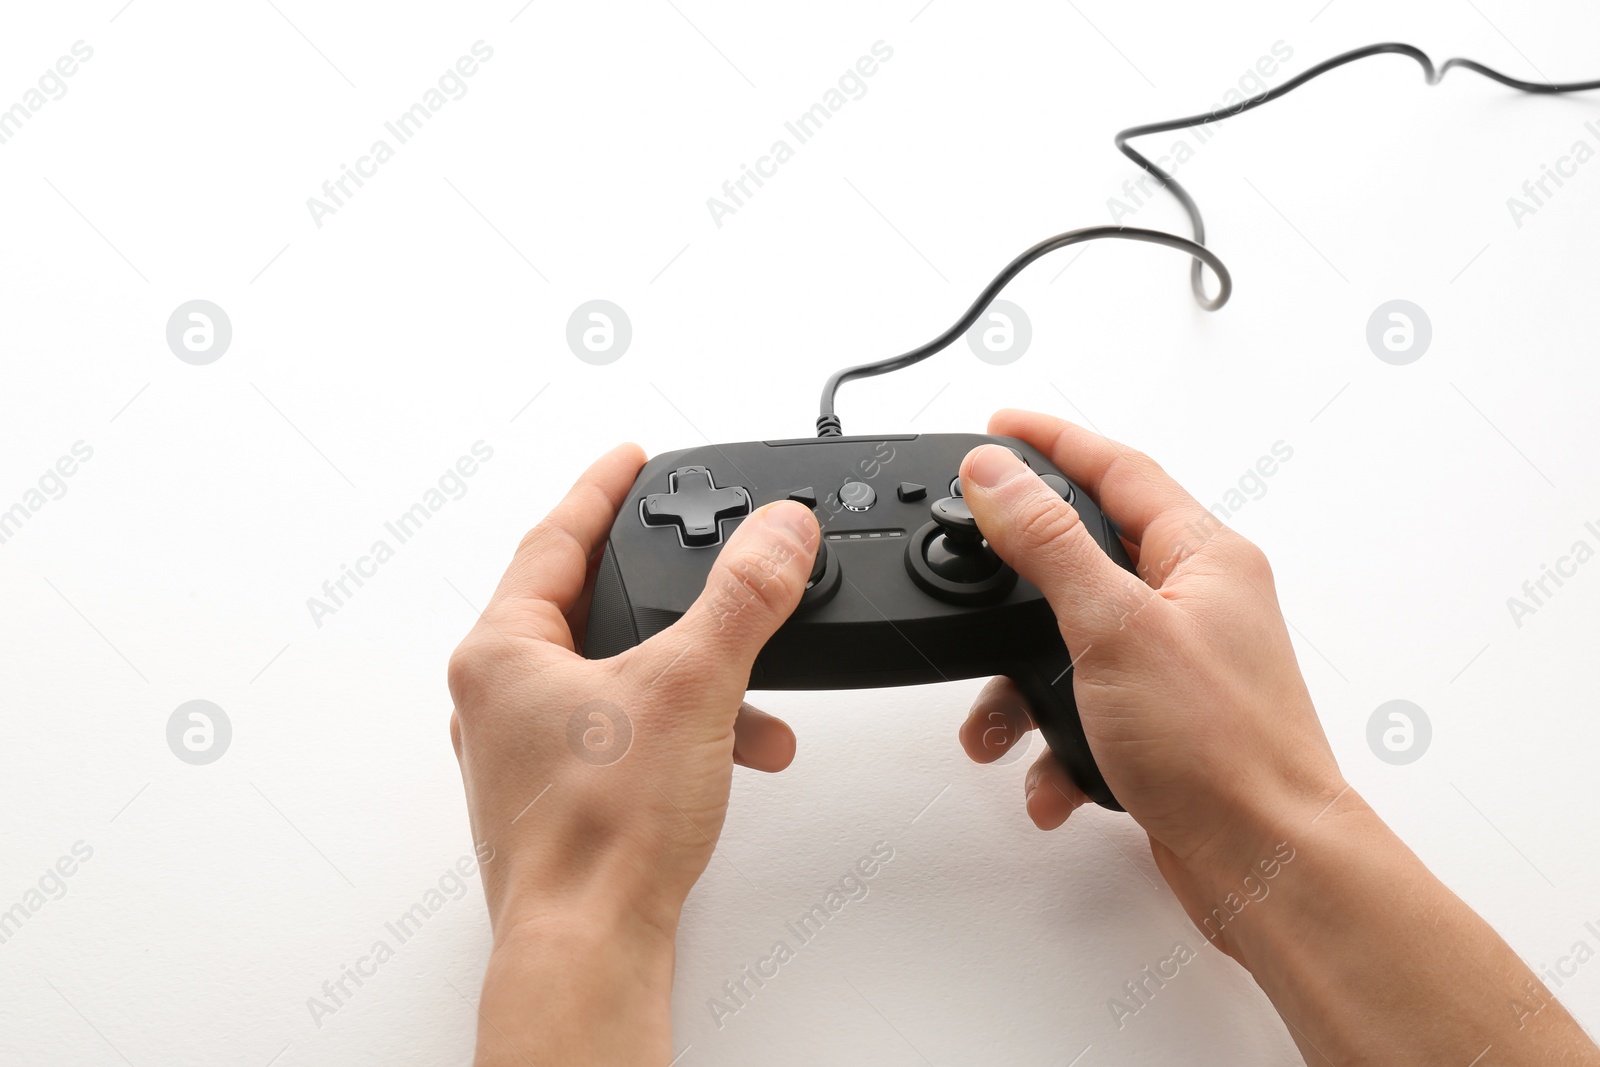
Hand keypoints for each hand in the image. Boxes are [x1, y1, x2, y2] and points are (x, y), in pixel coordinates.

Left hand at [447, 443, 818, 1064]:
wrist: (587, 949)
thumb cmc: (599, 835)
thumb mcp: (690, 687)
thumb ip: (742, 598)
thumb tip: (778, 532)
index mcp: (500, 652)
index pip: (553, 538)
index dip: (601, 489)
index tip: (630, 458)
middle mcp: (498, 698)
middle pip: (584, 605)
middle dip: (661, 586)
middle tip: (690, 546)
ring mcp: (524, 752)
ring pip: (616, 677)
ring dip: (691, 673)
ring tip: (752, 685)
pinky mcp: (559, 798)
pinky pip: (626, 734)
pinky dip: (684, 728)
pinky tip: (739, 747)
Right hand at [955, 411, 1599, 1066]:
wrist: (1267, 864)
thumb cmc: (1224, 748)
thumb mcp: (1114, 627)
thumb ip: (1047, 542)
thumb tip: (996, 472)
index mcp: (1204, 556)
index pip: (1116, 468)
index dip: (1052, 441)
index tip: (997, 427)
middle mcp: (1198, 602)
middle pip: (1086, 557)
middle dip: (1016, 589)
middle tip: (971, 571)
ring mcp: (1181, 665)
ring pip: (1073, 646)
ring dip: (1023, 688)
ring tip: (997, 727)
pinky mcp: (1164, 725)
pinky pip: (1086, 711)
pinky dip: (1056, 743)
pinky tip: (1052, 777)